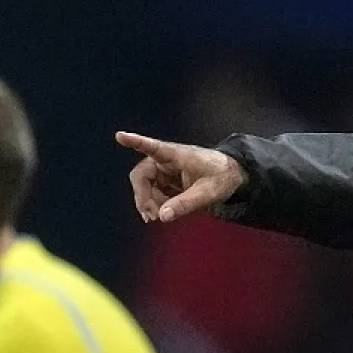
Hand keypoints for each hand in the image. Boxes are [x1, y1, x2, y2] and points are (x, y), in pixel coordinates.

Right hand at [116, 131, 247, 222]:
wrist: (232, 175)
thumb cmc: (221, 177)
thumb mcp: (207, 193)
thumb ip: (185, 204)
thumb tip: (162, 216)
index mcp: (177, 155)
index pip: (153, 147)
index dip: (135, 142)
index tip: (120, 136)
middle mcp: (166, 160)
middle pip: (141, 176)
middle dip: (143, 197)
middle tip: (153, 217)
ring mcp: (165, 169)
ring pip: (145, 186)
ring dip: (149, 203)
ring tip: (161, 217)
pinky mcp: (166, 179)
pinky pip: (152, 192)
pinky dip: (155, 204)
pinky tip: (162, 214)